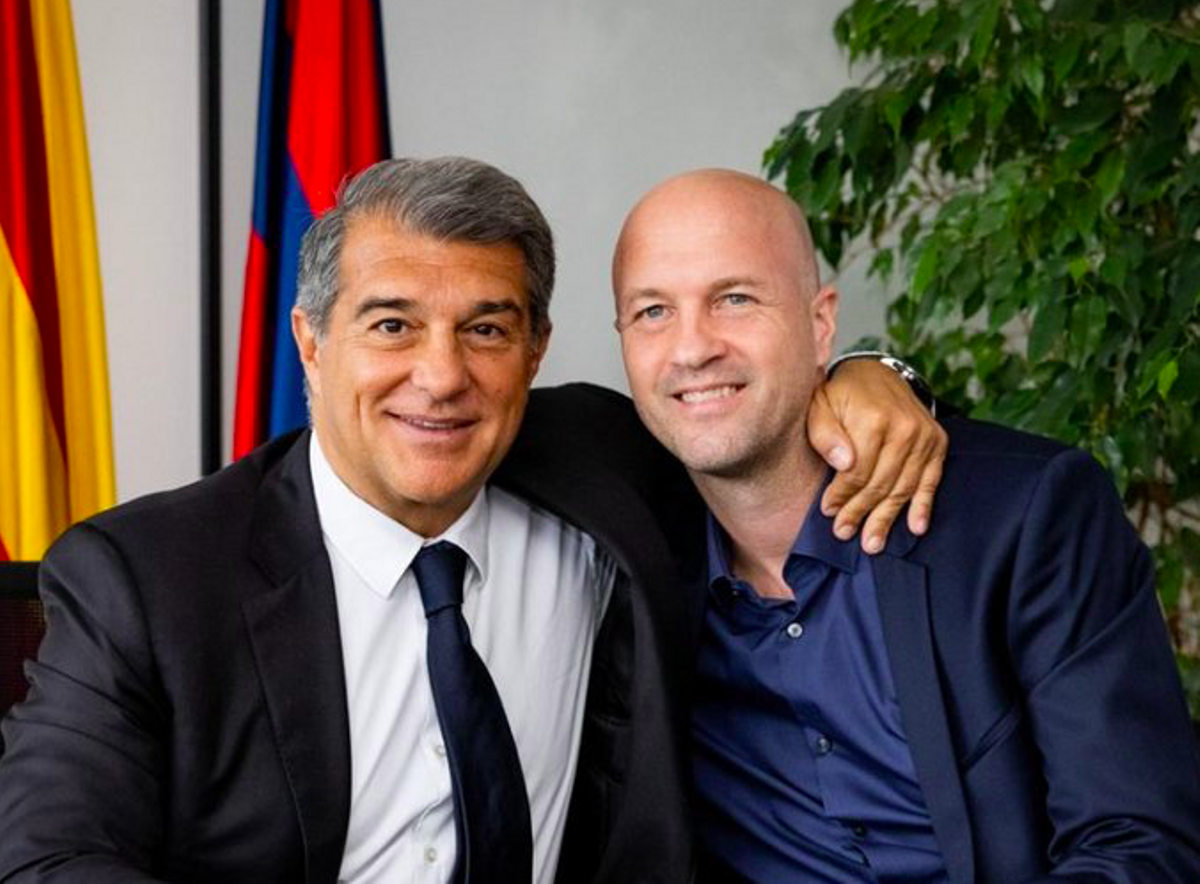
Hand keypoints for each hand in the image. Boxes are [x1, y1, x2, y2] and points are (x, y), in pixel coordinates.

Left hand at [805, 358, 946, 552]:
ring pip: (903, 487)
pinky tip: (915, 527)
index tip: (828, 512)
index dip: (842, 495)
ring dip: (887, 518)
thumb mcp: (820, 404)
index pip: (857, 471)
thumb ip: (824, 433)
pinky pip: (931, 480)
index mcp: (875, 418)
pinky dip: (923, 505)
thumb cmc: (841, 394)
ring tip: (873, 542)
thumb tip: (843, 463)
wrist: (876, 373)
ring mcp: (924, 436)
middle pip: (881, 483)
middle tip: (845, 533)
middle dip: (861, 512)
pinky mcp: (937, 443)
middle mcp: (905, 428)